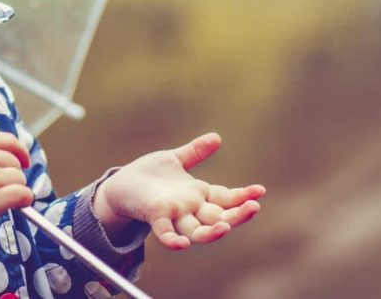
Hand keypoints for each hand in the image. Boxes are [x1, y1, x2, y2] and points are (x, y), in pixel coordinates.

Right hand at [0, 132, 33, 230]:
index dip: (20, 151)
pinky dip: (24, 200)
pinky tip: (19, 204)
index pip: (8, 140)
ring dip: (15, 189)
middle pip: (14, 162)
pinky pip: (22, 194)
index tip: (23, 160)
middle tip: (0, 188)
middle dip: (11, 176)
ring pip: (19, 179)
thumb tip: (1, 160)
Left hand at [93, 132, 264, 249]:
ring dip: (212, 232)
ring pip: (197, 230)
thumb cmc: (148, 175)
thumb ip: (195, 152)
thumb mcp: (173, 159)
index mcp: (197, 194)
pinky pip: (165, 232)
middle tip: (254, 208)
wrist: (119, 185)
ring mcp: (173, 214)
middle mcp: (189, 208)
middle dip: (237, 215)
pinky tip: (182, 243)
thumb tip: (217, 137)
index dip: (242, 196)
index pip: (225, 198)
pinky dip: (174, 239)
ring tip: (226, 227)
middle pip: (218, 216)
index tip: (260, 191)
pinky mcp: (154, 216)